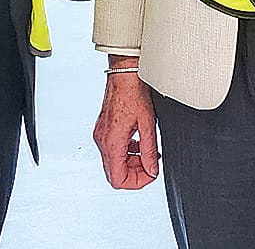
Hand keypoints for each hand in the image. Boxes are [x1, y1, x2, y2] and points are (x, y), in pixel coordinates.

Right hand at [92, 60, 159, 189]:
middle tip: (151, 164)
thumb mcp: (147, 123)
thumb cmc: (133, 91)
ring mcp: (101, 135)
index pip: (117, 179)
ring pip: (114, 163)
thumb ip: (149, 150)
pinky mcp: (104, 130)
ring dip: (131, 163)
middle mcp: (103, 141)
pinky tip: (138, 143)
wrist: (124, 73)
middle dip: (135, 173)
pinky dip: (127, 152)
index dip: (136, 182)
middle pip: (114, 174)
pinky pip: (113, 151)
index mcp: (112, 142)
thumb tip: (152, 170)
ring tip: (147, 152)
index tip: (150, 175)